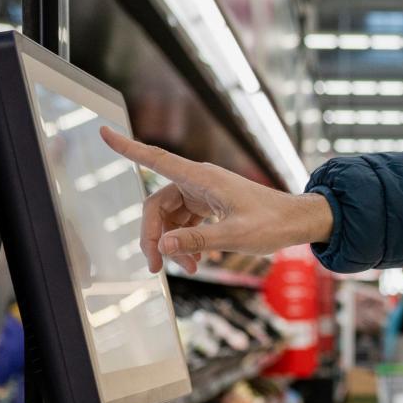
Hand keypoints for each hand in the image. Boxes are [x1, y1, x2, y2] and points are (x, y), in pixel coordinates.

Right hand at [100, 127, 332, 272]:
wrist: (298, 221)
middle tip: (156, 267)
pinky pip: (187, 223)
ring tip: (187, 269)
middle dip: (154, 236)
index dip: (128, 148)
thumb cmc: (273, 223)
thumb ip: (198, 240)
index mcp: (203, 179)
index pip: (156, 159)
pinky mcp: (211, 206)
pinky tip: (196, 262)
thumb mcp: (236, 235)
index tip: (104, 133)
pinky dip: (186, 242)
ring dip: (173, 244)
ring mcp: (205, 194)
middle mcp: (200, 182)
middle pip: (158, 205)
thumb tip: (164, 246)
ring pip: (172, 218)